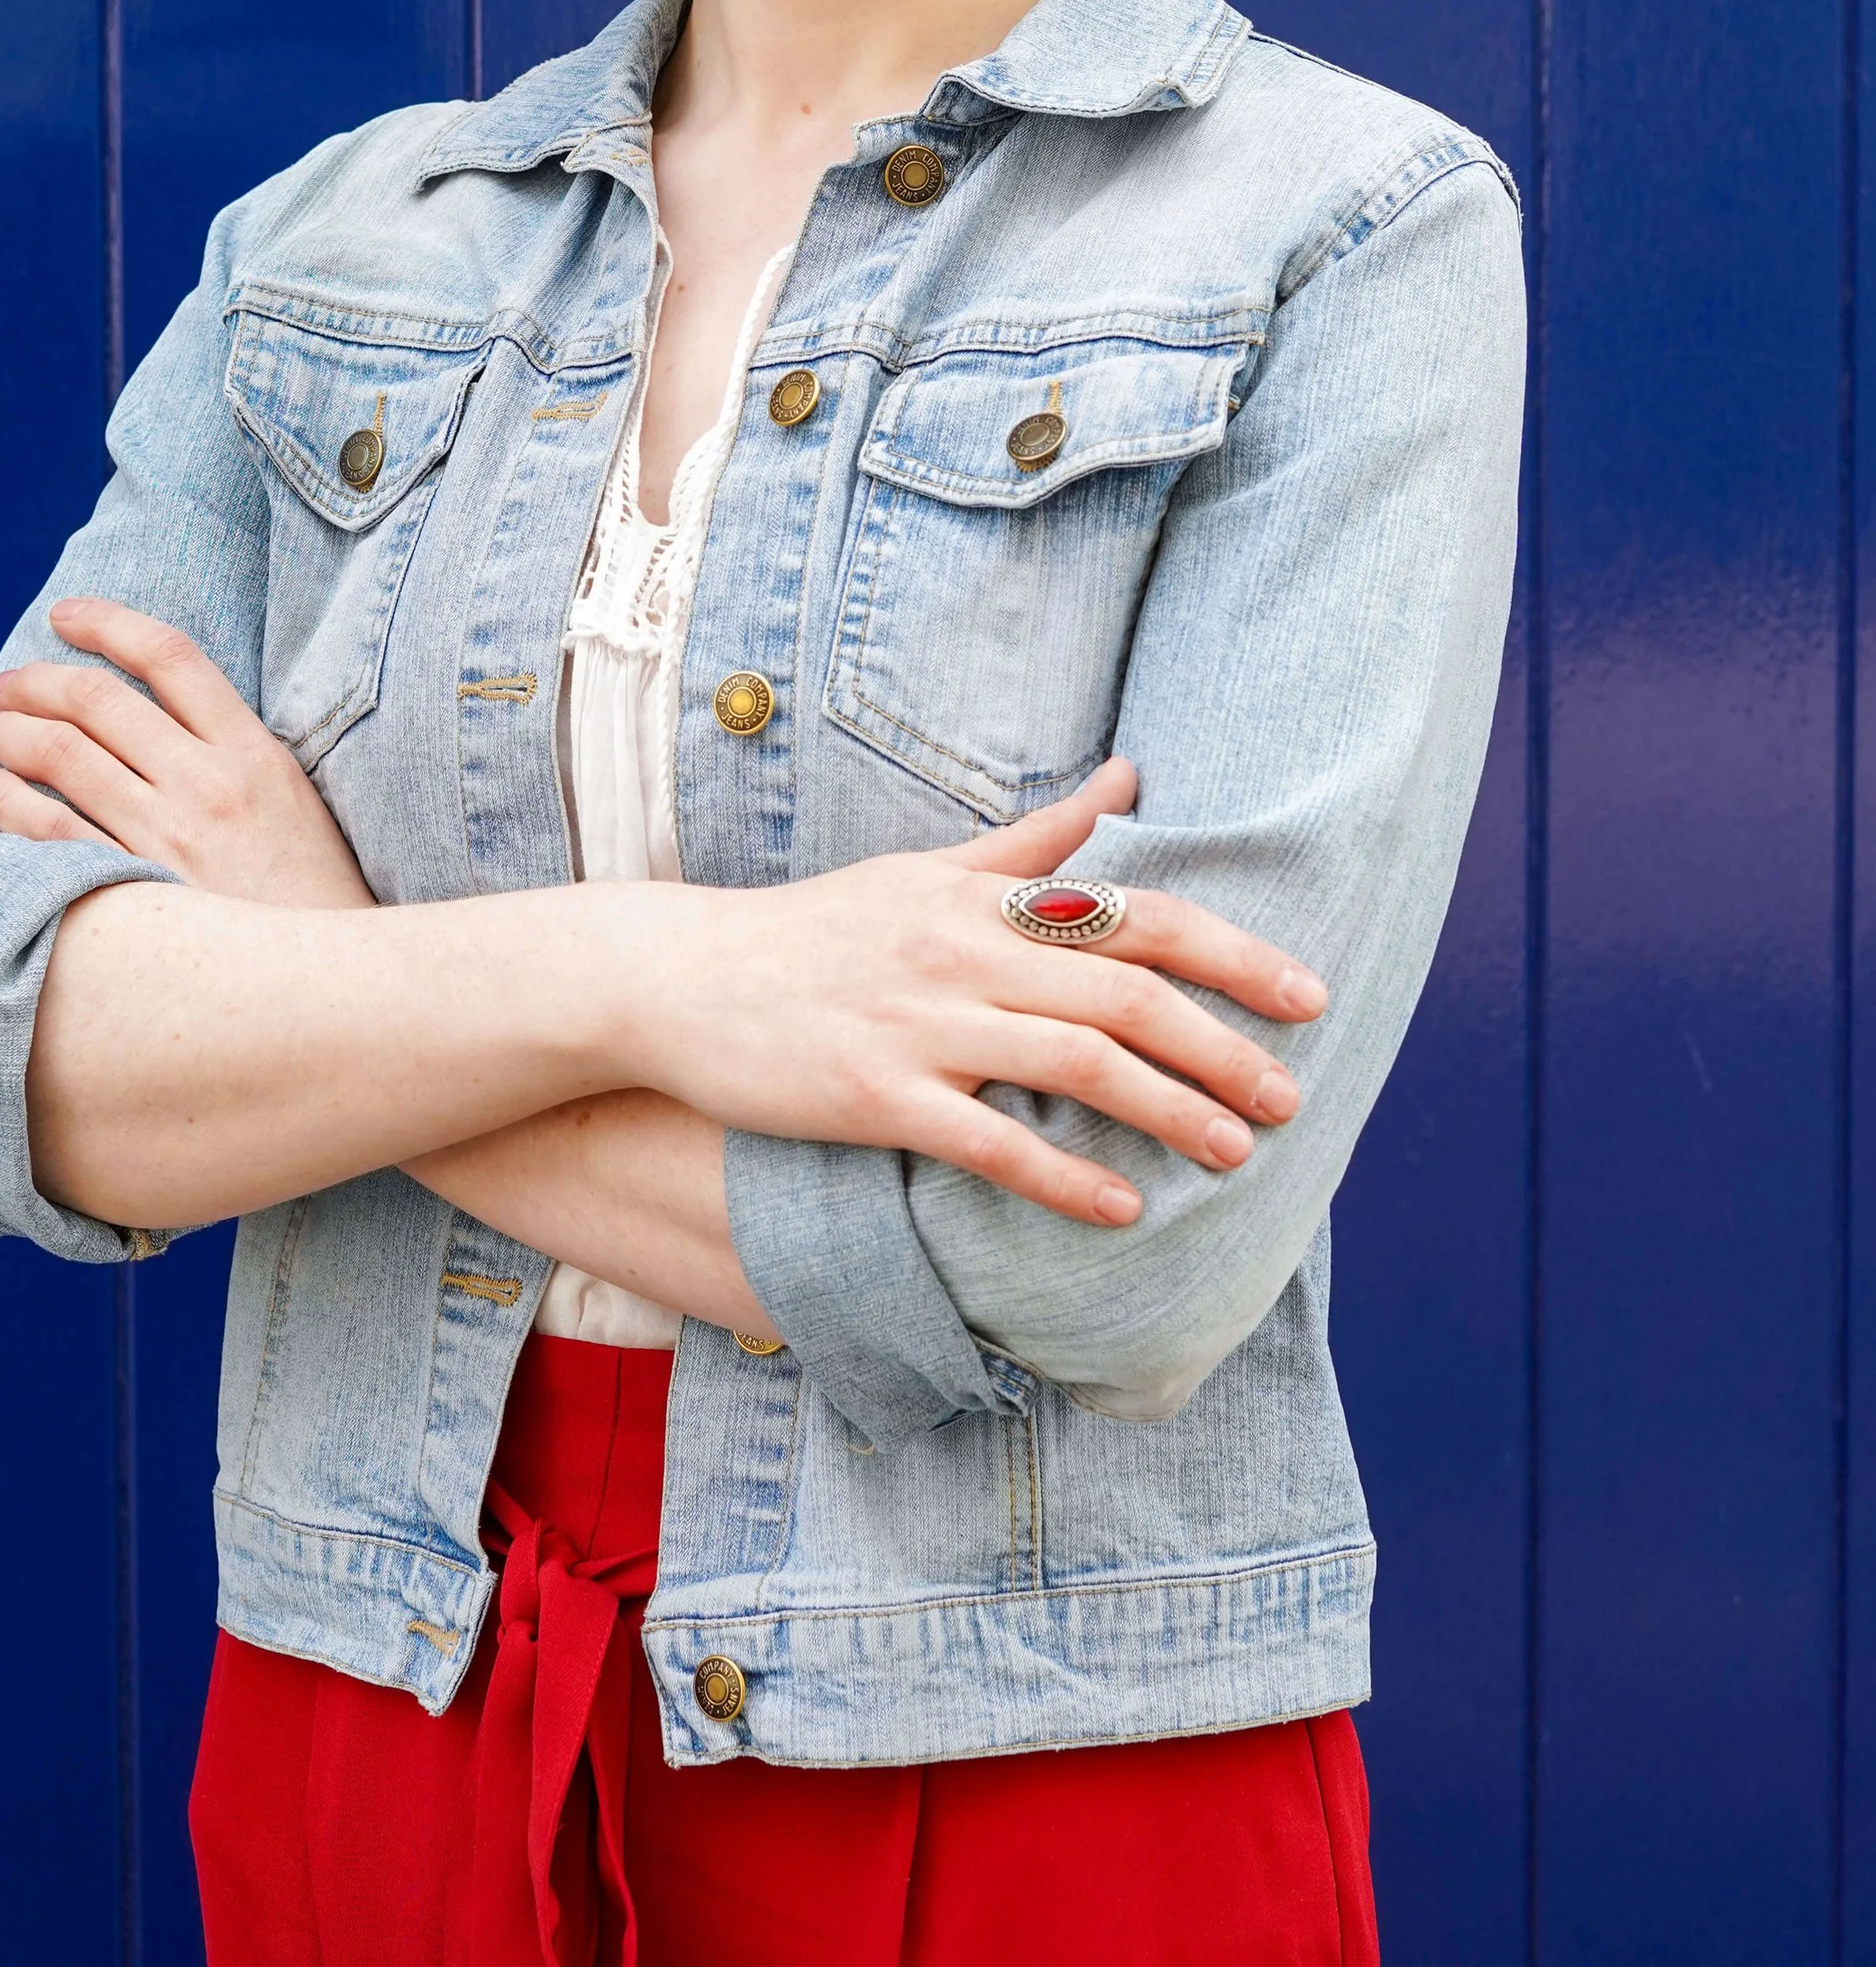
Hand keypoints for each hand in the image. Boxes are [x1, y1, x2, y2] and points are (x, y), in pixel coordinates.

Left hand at [0, 596, 374, 911]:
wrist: (325, 990)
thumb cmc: (308, 897)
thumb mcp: (292, 802)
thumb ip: (231, 752)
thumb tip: (151, 711)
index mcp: (252, 751)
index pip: (170, 657)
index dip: (108, 623)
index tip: (64, 615)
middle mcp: (206, 784)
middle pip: (100, 700)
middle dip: (37, 681)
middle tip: (4, 685)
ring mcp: (165, 839)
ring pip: (62, 755)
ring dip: (7, 733)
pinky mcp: (130, 894)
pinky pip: (47, 833)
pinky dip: (4, 801)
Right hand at [598, 757, 1327, 1229]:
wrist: (680, 977)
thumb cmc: (813, 931)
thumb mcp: (926, 871)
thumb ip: (1032, 841)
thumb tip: (1127, 778)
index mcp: (983, 899)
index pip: (1136, 917)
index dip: (1231, 955)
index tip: (1307, 996)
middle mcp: (964, 951)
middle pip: (1126, 995)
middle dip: (1223, 1045)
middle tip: (1292, 1097)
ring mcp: (919, 1024)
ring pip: (1075, 1063)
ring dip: (1168, 1110)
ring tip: (1235, 1154)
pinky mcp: (873, 1095)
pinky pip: (987, 1139)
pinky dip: (1062, 1175)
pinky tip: (1121, 1209)